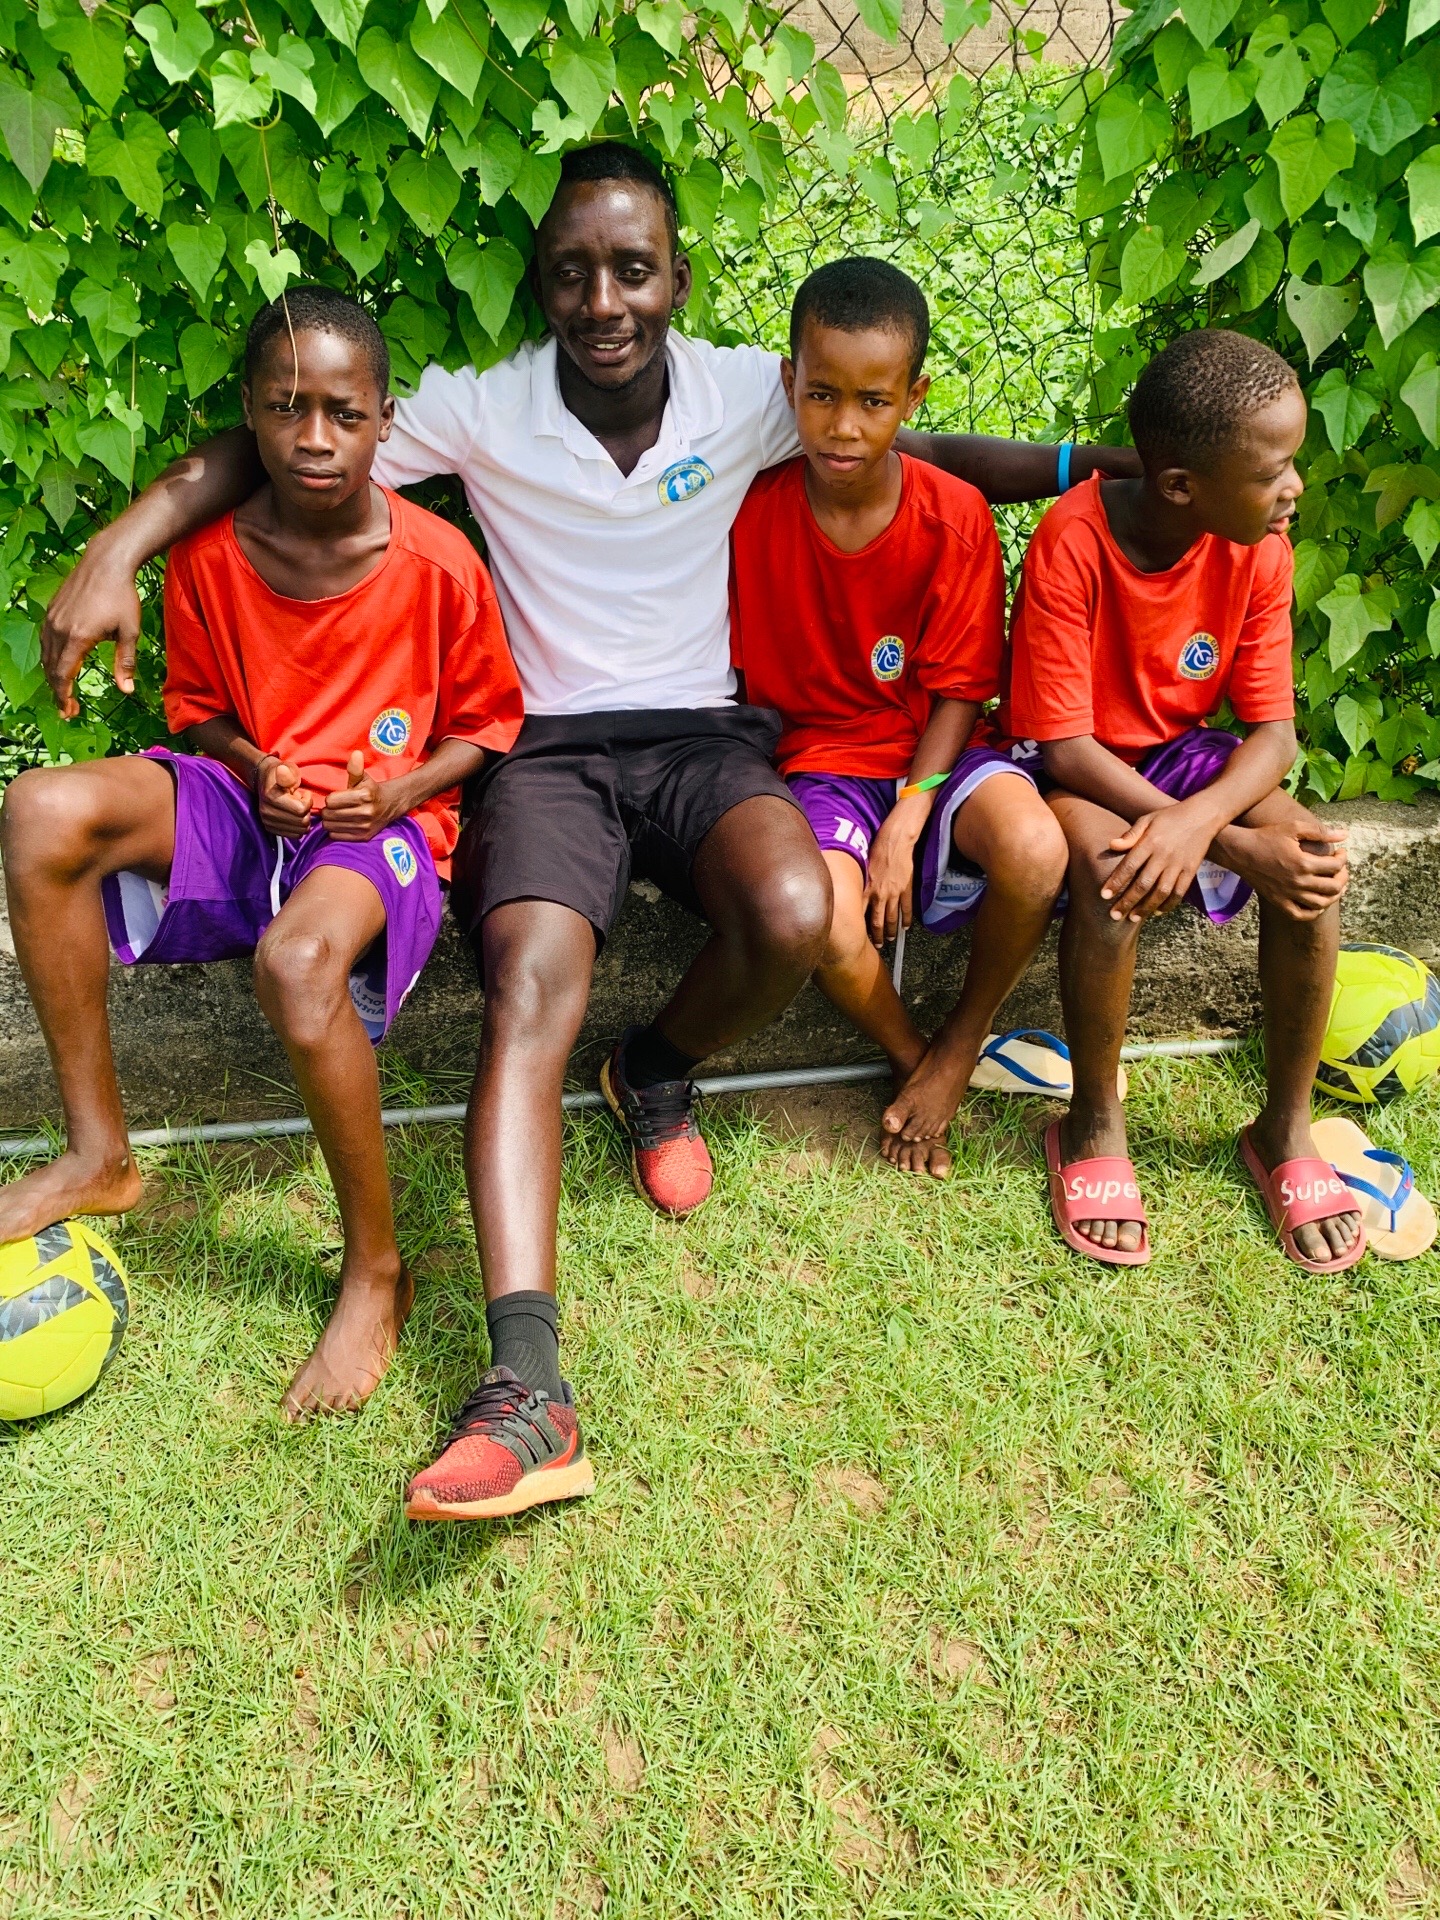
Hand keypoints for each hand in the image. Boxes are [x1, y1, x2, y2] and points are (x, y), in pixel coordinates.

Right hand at [41, 543, 141, 719]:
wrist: (106, 562)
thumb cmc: (122, 596)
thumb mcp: (130, 632)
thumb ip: (125, 662)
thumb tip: (126, 691)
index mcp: (77, 637)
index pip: (64, 675)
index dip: (64, 696)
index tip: (69, 712)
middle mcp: (59, 629)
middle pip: (51, 668)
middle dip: (58, 691)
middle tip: (69, 709)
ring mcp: (52, 618)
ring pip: (46, 655)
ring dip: (53, 675)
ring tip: (64, 691)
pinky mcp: (52, 610)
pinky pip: (45, 640)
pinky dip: (50, 656)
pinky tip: (59, 664)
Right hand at [256, 756, 313, 837]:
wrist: (265, 780)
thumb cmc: (281, 773)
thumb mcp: (287, 769)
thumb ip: (287, 774)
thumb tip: (282, 770)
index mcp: (271, 797)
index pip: (301, 809)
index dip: (308, 801)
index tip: (304, 793)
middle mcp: (267, 812)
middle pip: (302, 822)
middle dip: (306, 811)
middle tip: (301, 801)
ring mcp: (268, 822)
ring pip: (300, 831)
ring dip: (303, 819)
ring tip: (297, 807)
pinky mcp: (271, 830)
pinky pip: (294, 835)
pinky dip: (298, 827)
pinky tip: (294, 815)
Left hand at [321, 750, 403, 841]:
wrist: (390, 805)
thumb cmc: (371, 790)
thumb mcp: (363, 778)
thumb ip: (355, 768)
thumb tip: (356, 754)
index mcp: (364, 796)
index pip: (331, 801)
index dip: (330, 798)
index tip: (336, 797)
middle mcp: (365, 813)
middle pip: (329, 815)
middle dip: (328, 810)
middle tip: (335, 807)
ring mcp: (365, 827)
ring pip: (331, 826)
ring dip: (330, 821)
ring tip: (337, 815)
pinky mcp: (363, 837)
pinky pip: (336, 836)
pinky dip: (335, 831)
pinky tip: (341, 824)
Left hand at [863, 815, 919, 944]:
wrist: (894, 842)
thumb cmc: (875, 850)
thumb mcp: (861, 868)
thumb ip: (859, 884)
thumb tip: (852, 895)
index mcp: (866, 890)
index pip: (861, 915)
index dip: (861, 928)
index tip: (860, 938)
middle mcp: (879, 894)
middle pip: (877, 921)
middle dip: (877, 936)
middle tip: (878, 945)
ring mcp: (893, 893)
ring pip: (892, 917)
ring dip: (891, 930)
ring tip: (891, 939)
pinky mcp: (906, 889)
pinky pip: (907, 908)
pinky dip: (907, 919)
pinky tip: (906, 927)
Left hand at [1100, 800, 1217, 920]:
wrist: (1203, 815)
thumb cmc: (1169, 817)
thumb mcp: (1147, 819)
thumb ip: (1130, 834)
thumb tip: (1111, 845)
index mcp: (1150, 842)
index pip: (1129, 866)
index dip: (1116, 882)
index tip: (1104, 895)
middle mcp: (1164, 855)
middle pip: (1143, 884)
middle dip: (1128, 901)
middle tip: (1115, 915)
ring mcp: (1179, 864)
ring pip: (1161, 892)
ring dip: (1146, 907)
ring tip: (1133, 918)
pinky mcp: (1191, 870)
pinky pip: (1180, 892)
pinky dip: (1168, 904)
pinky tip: (1156, 911)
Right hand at [1221, 820, 1348, 919]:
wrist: (1241, 851)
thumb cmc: (1267, 837)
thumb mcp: (1293, 827)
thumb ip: (1320, 831)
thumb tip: (1344, 835)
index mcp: (1304, 863)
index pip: (1336, 866)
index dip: (1343, 858)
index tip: (1341, 853)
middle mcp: (1298, 882)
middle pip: (1333, 887)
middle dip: (1343, 877)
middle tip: (1341, 869)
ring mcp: (1288, 894)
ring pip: (1321, 903)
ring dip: (1334, 895)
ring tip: (1334, 885)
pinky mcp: (1279, 902)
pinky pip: (1301, 915)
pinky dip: (1314, 912)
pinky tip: (1318, 902)